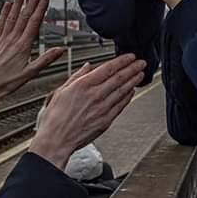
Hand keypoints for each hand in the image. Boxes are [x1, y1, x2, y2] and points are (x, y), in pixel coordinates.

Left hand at [0, 0, 63, 122]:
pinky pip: (0, 23)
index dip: (41, 8)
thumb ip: (46, 60)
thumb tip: (61, 50)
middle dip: (32, 0)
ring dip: (18, 2)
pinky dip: (5, 13)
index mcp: (23, 46)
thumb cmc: (6, 83)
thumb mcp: (30, 74)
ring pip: (12, 16)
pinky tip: (7, 5)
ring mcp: (2, 39)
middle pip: (24, 16)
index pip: (34, 22)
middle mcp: (12, 39)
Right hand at [30, 54, 146, 169]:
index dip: (122, 61)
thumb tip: (87, 66)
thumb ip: (76, 76)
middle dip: (132, 68)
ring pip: (123, 90)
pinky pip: (121, 105)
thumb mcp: (60, 91)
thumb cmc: (55, 118)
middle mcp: (95, 95)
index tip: (130, 56)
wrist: (57, 140)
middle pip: (119, 78)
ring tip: (140, 74)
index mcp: (83, 85)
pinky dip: (128, 96)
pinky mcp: (106, 120)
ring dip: (133, 81)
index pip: (108, 68)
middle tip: (141, 63)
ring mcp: (103, 108)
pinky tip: (131, 91)